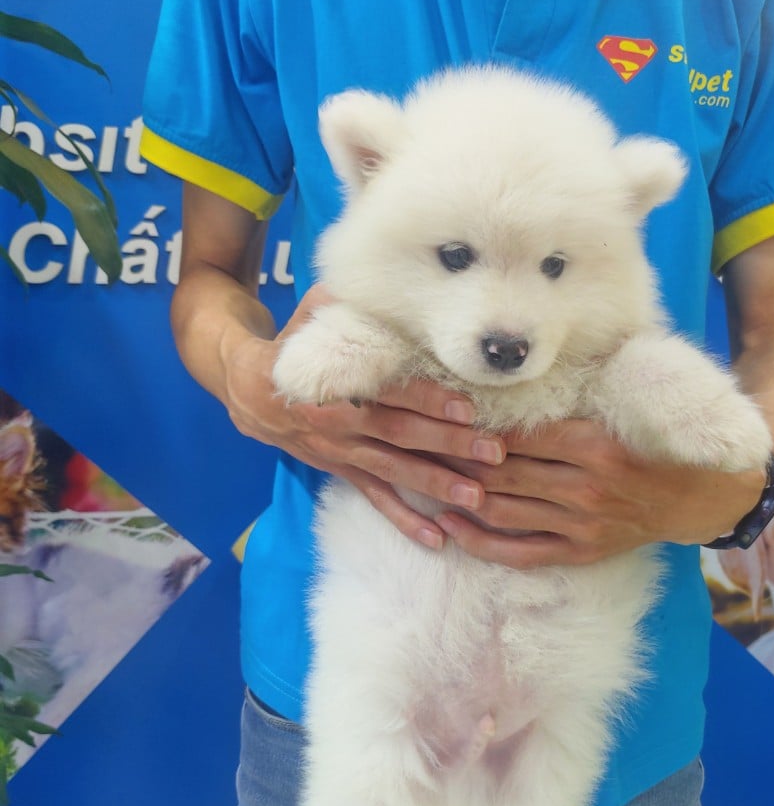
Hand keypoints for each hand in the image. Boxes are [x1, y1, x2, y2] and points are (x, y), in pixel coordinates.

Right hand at [223, 286, 506, 549]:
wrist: (247, 389)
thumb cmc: (294, 344)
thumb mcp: (314, 313)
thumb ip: (349, 301)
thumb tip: (383, 267)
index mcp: (337, 385)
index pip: (390, 393)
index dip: (428, 401)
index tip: (467, 408)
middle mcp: (341, 424)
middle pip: (402, 436)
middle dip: (450, 446)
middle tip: (494, 454)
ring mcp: (343, 454)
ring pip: (396, 472)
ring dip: (437, 486)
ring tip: (477, 498)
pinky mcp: (345, 472)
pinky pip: (377, 500)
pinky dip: (406, 521)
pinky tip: (438, 539)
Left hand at [435, 418, 766, 568]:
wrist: (698, 498)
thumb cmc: (650, 444)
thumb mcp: (619, 410)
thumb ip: (572, 394)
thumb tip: (515, 370)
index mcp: (594, 444)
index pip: (517, 435)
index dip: (472, 426)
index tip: (437, 413)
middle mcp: (585, 487)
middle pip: (501, 471)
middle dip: (452, 458)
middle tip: (413, 443)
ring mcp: (580, 525)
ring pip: (501, 510)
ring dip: (455, 497)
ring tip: (418, 479)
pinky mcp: (579, 552)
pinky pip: (518, 551)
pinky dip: (479, 541)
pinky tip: (448, 527)